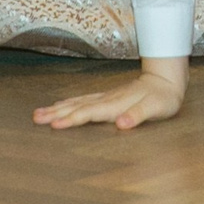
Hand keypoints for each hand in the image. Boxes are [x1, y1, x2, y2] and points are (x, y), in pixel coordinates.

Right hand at [35, 56, 186, 131]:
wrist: (168, 78)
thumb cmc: (163, 98)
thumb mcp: (156, 108)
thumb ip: (138, 115)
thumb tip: (121, 124)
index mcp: (115, 105)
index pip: (89, 113)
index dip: (72, 119)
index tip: (54, 125)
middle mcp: (107, 100)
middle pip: (77, 107)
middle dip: (55, 113)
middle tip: (35, 118)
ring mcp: (106, 97)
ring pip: (76, 102)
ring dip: (57, 108)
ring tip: (38, 113)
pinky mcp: (107, 97)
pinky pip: (82, 100)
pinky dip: (68, 103)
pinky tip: (60, 105)